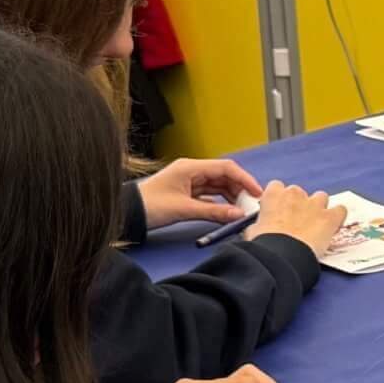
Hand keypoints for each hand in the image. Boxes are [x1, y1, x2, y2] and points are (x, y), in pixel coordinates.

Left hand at [134, 156, 260, 230]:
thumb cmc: (151, 206)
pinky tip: (227, 211)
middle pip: (224, 176)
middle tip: (252, 205)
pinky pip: (209, 195)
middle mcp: (191, 171)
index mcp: (191, 167)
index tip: (257, 193)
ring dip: (231, 196)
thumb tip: (238, 215)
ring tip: (242, 210)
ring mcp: (188, 182)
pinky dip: (219, 202)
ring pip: (217, 186)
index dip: (244, 179)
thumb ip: (214, 211)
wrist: (126, 214)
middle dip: (240, 189)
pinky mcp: (186, 193)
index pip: (226, 168)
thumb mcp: (184, 209)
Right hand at [245, 180, 346, 256]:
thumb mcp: (252, 232)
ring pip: (320, 197)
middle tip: (294, 223)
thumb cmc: (264, 245)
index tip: (277, 212)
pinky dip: (338, 217)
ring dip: (318, 207)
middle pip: (298, 193)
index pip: (276, 187)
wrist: (283, 256)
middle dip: (297, 205)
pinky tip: (334, 226)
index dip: (278, 200)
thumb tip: (259, 228)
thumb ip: (259, 223)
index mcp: (273, 195)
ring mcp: (315, 204)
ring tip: (315, 224)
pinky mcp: (330, 217)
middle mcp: (295, 194)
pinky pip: (340, 210)